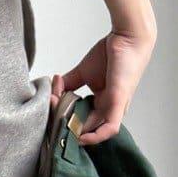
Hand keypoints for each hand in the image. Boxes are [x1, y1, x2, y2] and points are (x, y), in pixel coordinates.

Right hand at [56, 27, 155, 145]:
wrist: (127, 38)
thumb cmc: (110, 54)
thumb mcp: (82, 72)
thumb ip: (67, 83)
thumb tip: (52, 90)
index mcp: (101, 103)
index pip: (82, 119)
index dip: (65, 121)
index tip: (50, 116)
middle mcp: (108, 109)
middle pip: (86, 127)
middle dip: (67, 128)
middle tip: (50, 122)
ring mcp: (114, 108)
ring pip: (96, 132)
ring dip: (77, 134)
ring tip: (60, 129)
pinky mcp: (118, 104)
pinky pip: (110, 128)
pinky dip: (96, 137)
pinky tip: (81, 138)